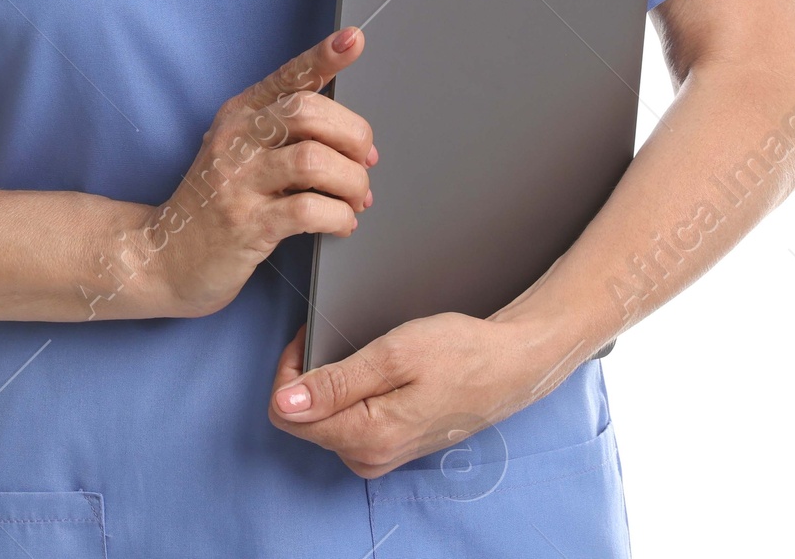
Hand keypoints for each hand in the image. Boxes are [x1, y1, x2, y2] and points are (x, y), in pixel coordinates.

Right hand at [135, 27, 378, 318]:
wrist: (164, 257)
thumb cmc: (216, 203)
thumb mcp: (241, 153)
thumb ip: (287, 136)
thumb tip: (355, 141)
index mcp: (240, 113)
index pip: (288, 76)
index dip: (323, 56)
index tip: (352, 39)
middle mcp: (236, 139)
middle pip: (308, 112)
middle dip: (353, 135)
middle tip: (366, 161)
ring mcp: (238, 181)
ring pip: (313, 160)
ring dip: (351, 181)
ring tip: (356, 198)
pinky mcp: (246, 224)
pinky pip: (307, 210)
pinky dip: (339, 216)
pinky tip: (342, 222)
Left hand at [267, 310, 588, 478]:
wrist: (509, 366)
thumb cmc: (458, 353)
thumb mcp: (394, 354)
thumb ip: (337, 382)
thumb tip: (285, 402)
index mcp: (367, 436)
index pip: (287, 413)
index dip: (290, 369)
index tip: (310, 337)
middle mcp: (369, 457)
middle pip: (303, 418)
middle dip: (308, 374)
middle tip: (337, 336)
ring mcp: (380, 456)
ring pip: (324, 420)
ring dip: (329, 383)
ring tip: (361, 350)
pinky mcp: (390, 448)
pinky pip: (347, 423)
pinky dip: (348, 394)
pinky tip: (373, 370)